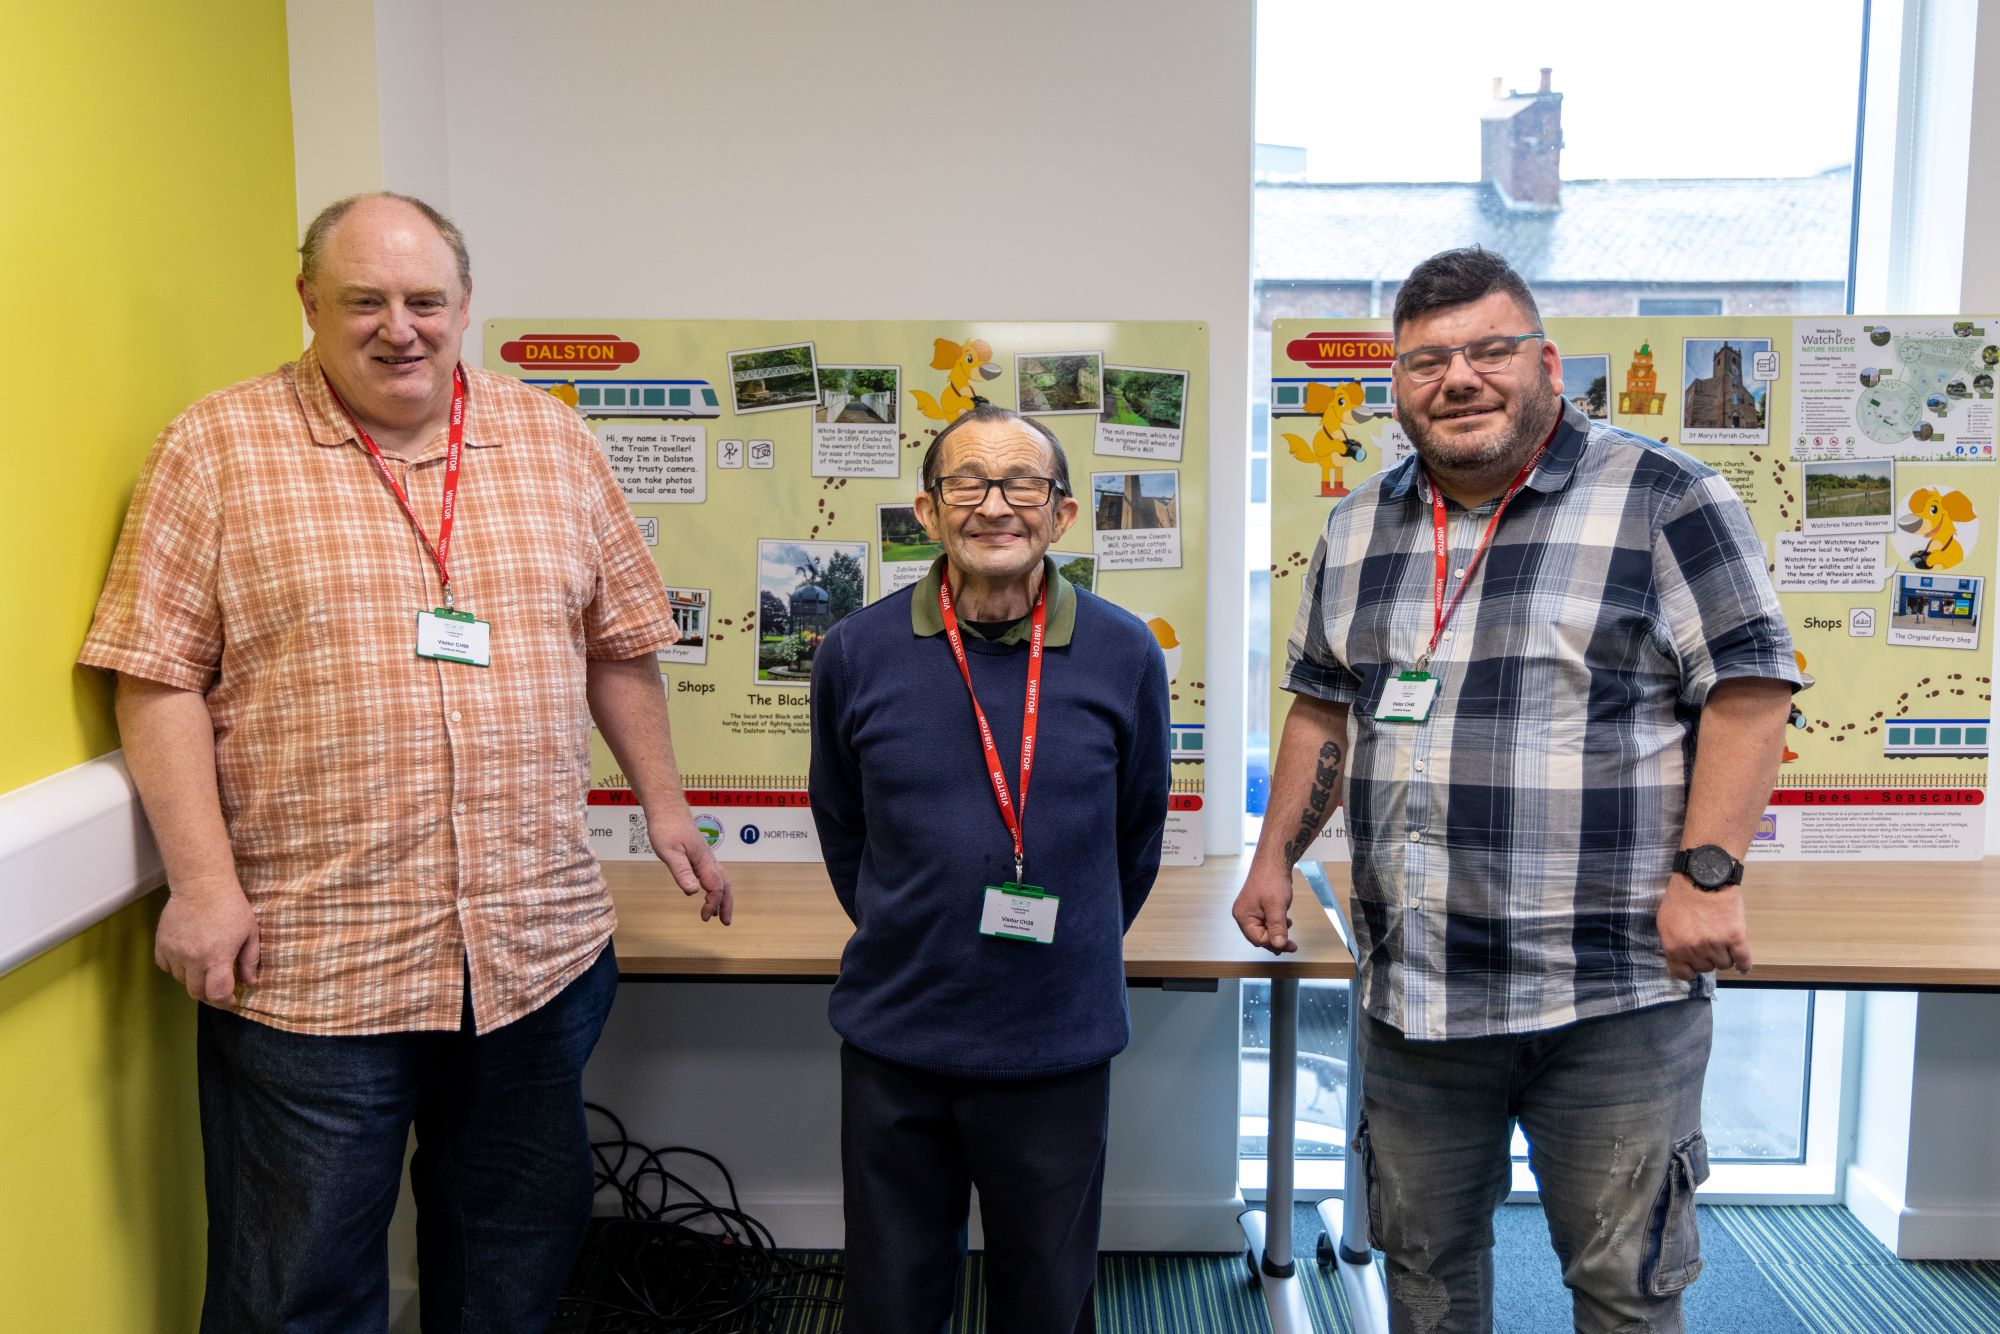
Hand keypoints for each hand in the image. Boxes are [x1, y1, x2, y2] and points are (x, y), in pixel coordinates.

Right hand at [155, 875, 258, 1004]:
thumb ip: (250, 960)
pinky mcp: (161, 944)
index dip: (225, 1002)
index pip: (217, 994)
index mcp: (217, 957)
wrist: (202, 885)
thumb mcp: (250, 933)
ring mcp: (175, 952)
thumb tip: (251, 982)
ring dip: (193, 979)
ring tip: (205, 967)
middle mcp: (193, 958)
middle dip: (210, 995)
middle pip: (197, 992)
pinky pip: (166, 967)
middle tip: (219, 988)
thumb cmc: (230, 906)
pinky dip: (176, 968)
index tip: (231, 1000)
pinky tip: (188, 958)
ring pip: (181, 980)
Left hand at [648, 800, 733, 924]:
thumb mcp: (669, 852)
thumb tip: (692, 892)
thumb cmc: (666, 828)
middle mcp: (708, 859)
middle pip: (725, 884)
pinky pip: (712, 874)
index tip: (703, 917)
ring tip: (718, 913)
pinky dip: (714, 887)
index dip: (712, 903)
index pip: (715, 887)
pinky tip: (704, 892)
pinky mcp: (699, 854)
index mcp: (704, 860)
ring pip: (721, 879)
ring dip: (722, 897)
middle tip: (726, 922)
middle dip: (727, 904)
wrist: (666, 808)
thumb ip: (682, 872)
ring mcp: (705, 856)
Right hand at [1232, 860, 1298, 954]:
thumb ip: (1277, 927)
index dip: (1274, 942)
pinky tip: (1285, 921)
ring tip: (1288, 925)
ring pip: (1263, 930)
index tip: (1290, 944)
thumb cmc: (1271, 879)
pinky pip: (1265, 922)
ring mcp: (1250, 911)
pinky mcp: (1257, 907)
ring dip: (1277, 932)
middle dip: (1276, 940)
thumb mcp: (1276, 906)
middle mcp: (1244, 915)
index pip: (1258, 939)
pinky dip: (1276, 925)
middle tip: (1292, 945)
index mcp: (1243, 916)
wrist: (1274, 861)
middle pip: (1259, 937)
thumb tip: (1279, 945)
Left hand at [1657, 876, 1751, 979]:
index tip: (1692, 964)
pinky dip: (1744, 965)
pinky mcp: (1736, 937)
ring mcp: (1716, 944)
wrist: (1703, 878)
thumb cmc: (1681, 897)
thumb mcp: (1664, 922)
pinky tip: (1743, 966)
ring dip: (1724, 956)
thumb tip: (1678, 963)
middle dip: (1706, 957)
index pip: (1683, 973)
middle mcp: (1694, 950)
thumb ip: (1671, 944)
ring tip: (1722, 943)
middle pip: (1705, 968)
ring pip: (1724, 965)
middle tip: (1707, 942)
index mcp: (1674, 947)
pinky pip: (1743, 960)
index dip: (1689, 969)